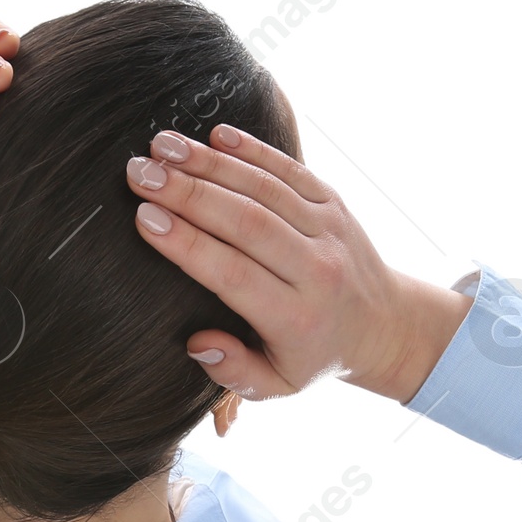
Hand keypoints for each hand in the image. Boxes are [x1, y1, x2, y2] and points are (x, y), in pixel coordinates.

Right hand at [125, 126, 471, 402]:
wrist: (383, 325)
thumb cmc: (314, 355)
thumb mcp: (278, 385)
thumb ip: (235, 372)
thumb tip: (198, 343)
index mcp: (296, 318)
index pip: (233, 274)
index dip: (187, 244)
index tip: (144, 218)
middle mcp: (316, 270)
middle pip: (246, 222)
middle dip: (188, 193)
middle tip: (138, 173)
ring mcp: (328, 230)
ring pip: (264, 188)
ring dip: (209, 163)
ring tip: (161, 147)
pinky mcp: (334, 201)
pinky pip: (289, 170)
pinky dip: (251, 150)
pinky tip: (211, 136)